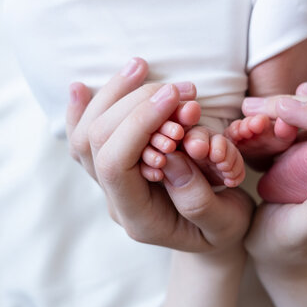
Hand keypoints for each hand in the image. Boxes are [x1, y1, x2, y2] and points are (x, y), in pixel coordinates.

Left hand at [66, 58, 253, 251]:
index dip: (140, 122)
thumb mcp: (225, 224)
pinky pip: (86, 140)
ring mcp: (112, 185)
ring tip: (141, 67)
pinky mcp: (118, 169)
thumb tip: (173, 153)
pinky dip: (83, 112)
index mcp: (139, 218)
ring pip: (86, 136)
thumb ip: (199, 198)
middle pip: (97, 142)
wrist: (211, 240)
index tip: (175, 97)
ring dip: (111, 96)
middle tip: (179, 89)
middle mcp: (117, 200)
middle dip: (135, 104)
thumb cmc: (222, 233)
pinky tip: (80, 88)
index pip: (116, 165)